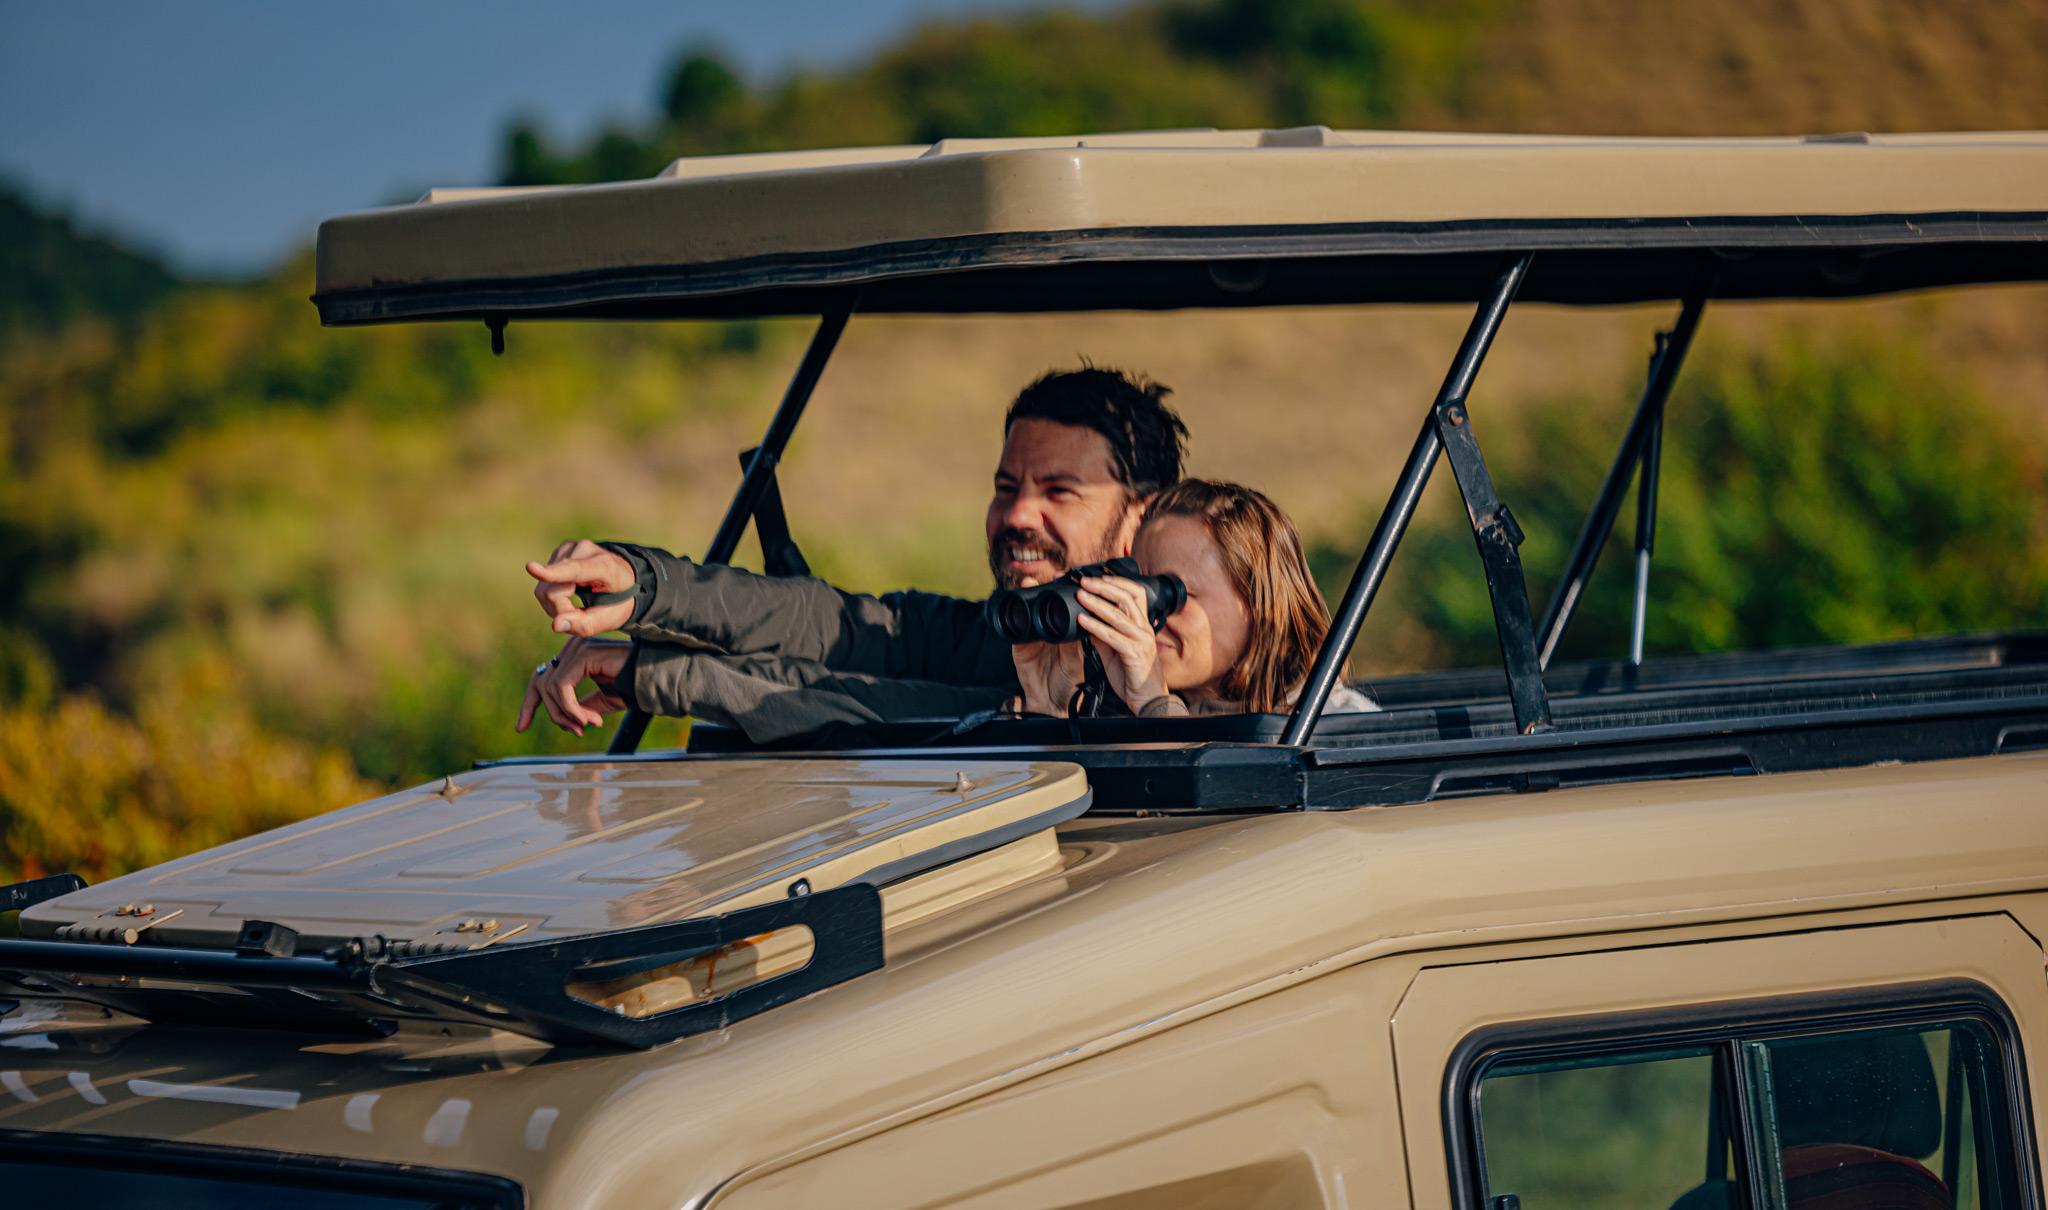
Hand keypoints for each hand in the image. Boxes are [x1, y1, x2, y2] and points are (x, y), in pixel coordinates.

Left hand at [516, 637, 631, 735]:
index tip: (521, 727)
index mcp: (574, 657)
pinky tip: (591, 719)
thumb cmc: (633, 687)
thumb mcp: (600, 702)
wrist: (654, 680)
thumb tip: (562, 718)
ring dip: (566, 715)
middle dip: (554, 715)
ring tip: (587, 726)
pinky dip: (572, 708)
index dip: (529, 704)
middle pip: (541, 685)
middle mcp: (572, 648)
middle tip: (576, 731)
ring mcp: (577, 648)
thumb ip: (579, 707)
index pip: (541, 679)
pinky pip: (562, 687)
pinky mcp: (583, 654)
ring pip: (550, 688)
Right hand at [527, 540, 635, 635]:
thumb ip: (584, 624)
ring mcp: (570, 548)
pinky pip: (544, 582)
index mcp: (605, 566)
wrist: (624, 580)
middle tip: (579, 615)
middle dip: (561, 609)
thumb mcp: (609, 619)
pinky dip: (554, 594)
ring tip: (576, 604)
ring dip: (557, 603)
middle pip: (553, 589)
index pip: (576, 570)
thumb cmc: (618, 601)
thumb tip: (555, 624)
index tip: (530, 567)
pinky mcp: (560, 551)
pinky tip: (570, 592)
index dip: (553, 573)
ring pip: (544, 586)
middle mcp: (585, 551)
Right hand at [1005, 575, 1081, 715]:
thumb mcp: (1075, 661)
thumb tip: (1081, 624)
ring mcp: (1031, 640)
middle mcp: (1045, 633)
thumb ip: (1075, 644)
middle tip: (1039, 576)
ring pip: (1026, 614)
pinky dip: (1016, 622)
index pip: (1061, 609)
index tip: (1064, 579)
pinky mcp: (1020, 650)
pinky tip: (1017, 613)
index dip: (1061, 594)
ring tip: (1028, 584)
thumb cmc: (1067, 682)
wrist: (1053, 703)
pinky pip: (1015, 634)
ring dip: (1026, 598)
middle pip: (1040, 607)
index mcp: (1062, 633)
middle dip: (1039, 589)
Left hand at [1076, 576, 1168, 711]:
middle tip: (1084, 582)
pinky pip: (1113, 636)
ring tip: (1080, 596)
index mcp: (1142, 625)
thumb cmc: (1133, 675)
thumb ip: (1104, 635)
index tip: (1097, 577)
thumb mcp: (1115, 650)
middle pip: (1127, 598)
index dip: (1117, 582)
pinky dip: (1096, 626)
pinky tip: (1082, 621)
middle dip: (1104, 587)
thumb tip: (1086, 621)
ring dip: (1097, 603)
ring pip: (1119, 615)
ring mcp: (1141, 641)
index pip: (1135, 593)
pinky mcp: (1134, 654)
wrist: (1147, 699)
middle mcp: (1144, 629)